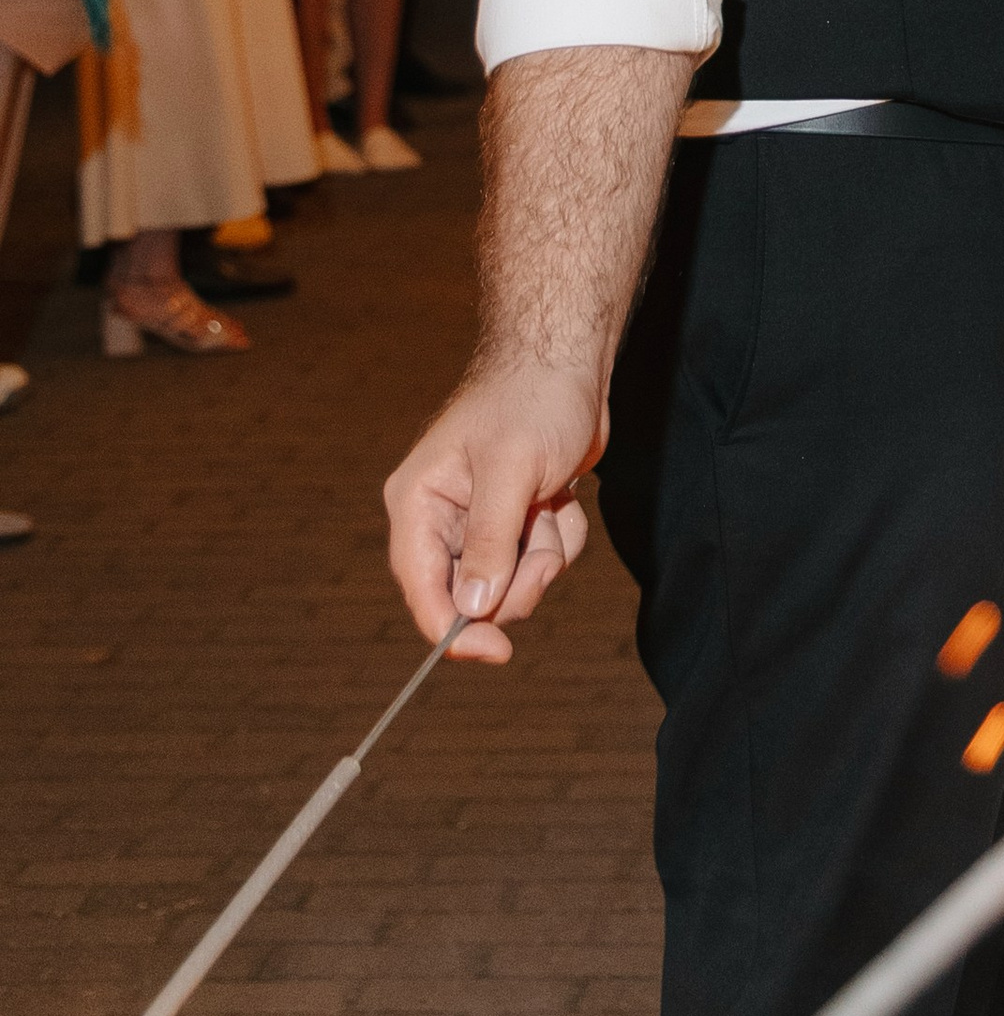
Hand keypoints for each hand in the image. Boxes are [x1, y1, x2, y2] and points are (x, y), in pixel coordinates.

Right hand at [384, 357, 600, 663]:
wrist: (572, 362)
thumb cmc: (533, 400)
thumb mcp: (510, 471)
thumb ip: (489, 542)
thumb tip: (473, 609)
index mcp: (418, 504)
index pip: (422, 590)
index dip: (454, 631)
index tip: (495, 653)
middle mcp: (443, 520)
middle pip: (472, 597)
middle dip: (518, 579)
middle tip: (541, 544)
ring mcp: (482, 523)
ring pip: (513, 583)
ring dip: (545, 554)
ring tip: (552, 504)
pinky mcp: (518, 520)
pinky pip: (542, 561)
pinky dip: (562, 537)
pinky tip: (563, 495)